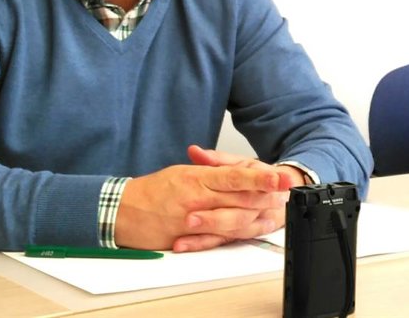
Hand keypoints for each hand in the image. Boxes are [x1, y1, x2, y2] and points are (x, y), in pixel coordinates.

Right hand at [115, 149, 292, 252]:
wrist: (123, 211)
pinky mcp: (189, 238)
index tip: (279, 177)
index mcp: (196, 178)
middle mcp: (197, 198)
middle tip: (285, 193)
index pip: (234, 176)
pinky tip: (251, 229)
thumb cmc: (151, 191)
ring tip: (276, 210)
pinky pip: (218, 238)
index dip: (260, 177)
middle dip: (266, 196)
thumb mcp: (182, 172)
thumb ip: (209, 171)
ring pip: (233, 219)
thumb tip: (234, 171)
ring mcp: (193, 220)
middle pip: (239, 198)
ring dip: (257, 215)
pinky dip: (237, 234)